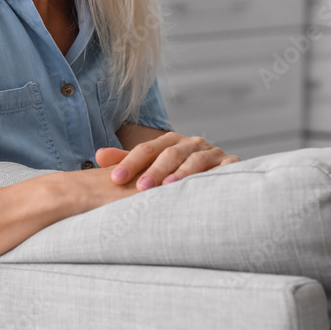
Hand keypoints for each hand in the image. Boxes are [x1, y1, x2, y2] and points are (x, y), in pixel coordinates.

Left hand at [95, 132, 239, 190]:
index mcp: (171, 142)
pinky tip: (201, 188)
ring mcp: (213, 153)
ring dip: (180, 174)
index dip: (131, 162)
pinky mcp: (232, 165)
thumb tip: (97, 155)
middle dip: (154, 170)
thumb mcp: (153, 166)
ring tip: (167, 188)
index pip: (148, 149)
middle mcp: (192, 143)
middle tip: (140, 186)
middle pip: (170, 153)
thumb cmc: (179, 174)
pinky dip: (212, 176)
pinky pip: (223, 170)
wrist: (222, 177)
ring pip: (195, 160)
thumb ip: (128, 161)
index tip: (115, 178)